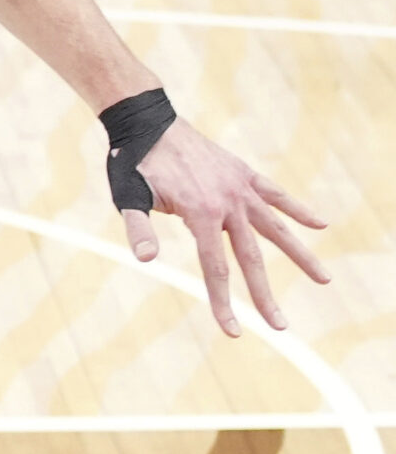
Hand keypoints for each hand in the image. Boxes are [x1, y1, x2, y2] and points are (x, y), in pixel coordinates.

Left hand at [127, 118, 328, 335]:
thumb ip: (138, 228)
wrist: (146, 121)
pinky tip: (319, 224)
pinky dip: (297, 209)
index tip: (233, 331)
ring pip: (277, 227)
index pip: (215, 267)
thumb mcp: (128, 195)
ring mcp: (240, 187)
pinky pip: (276, 194)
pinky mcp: (243, 173)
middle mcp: (228, 203)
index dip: (223, 301)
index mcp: (200, 212)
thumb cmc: (133, 162)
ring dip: (300, 254)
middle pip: (251, 257)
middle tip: (281, 328)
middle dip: (264, 295)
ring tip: (324, 280)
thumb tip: (145, 259)